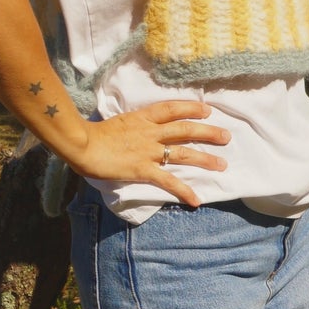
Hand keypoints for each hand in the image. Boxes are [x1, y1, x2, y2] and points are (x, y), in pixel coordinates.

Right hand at [69, 99, 229, 209]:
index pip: (172, 109)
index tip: (208, 110)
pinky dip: (184, 191)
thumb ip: (130, 127)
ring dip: (205, 159)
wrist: (82, 144)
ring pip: (184, 153)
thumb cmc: (91, 134)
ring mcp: (148, 151)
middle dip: (208, 132)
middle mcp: (150, 132)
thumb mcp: (116, 123)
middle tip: (226, 136)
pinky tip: (196, 200)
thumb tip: (133, 132)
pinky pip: (168, 182)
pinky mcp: (143, 170)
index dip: (192, 108)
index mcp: (141, 118)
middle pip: (185, 129)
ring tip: (222, 164)